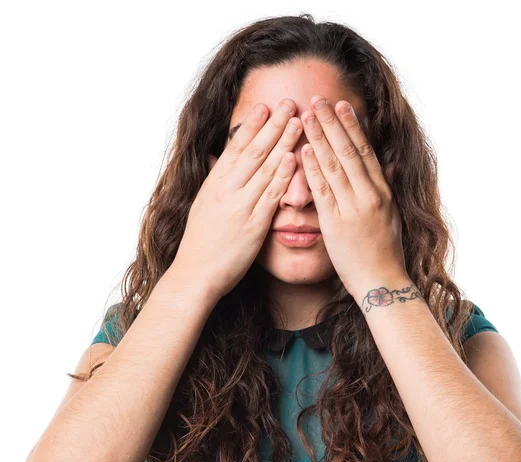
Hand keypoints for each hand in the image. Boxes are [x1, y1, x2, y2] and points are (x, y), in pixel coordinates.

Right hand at [170, 98, 303, 300]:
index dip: (252, 125)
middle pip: (254, 150)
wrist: (196, 273)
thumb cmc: (201, 242)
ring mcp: (240, 206)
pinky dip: (282, 176)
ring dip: (283, 142)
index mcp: (215, 183)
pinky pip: (270, 195)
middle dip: (273, 125)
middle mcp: (227, 190)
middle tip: (289, 102)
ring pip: (265, 168)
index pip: (235, 147)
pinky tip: (293, 158)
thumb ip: (214, 180)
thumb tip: (216, 159)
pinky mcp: (253, 225)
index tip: (265, 106)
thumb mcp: (203, 204)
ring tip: (298, 121)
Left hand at [300, 95, 407, 298]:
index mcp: (382, 192)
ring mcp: (352, 208)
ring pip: (334, 165)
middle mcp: (369, 195)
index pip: (365, 151)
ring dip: (319, 137)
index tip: (342, 105)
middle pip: (348, 151)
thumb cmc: (386, 251)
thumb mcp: (393, 215)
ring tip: (307, 115)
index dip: (353, 126)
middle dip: (333, 123)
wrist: (382, 282)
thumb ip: (388, 186)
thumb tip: (389, 163)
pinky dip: (312, 168)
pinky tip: (303, 149)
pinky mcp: (335, 223)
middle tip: (318, 99)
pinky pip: (322, 190)